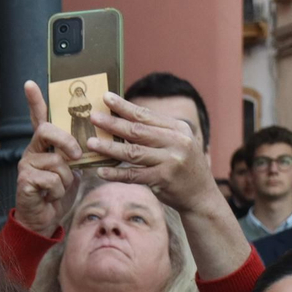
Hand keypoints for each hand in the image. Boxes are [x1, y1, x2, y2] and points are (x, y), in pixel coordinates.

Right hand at [13, 79, 81, 235]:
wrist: (43, 220)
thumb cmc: (57, 193)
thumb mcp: (70, 170)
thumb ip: (74, 154)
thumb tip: (90, 142)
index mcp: (43, 146)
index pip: (38, 119)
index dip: (34, 101)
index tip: (30, 84)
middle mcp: (31, 151)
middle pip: (47, 131)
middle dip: (66, 142)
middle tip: (76, 157)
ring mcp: (26, 165)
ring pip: (56, 162)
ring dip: (66, 180)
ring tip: (58, 189)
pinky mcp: (25, 181)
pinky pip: (52, 180)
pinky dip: (58, 191)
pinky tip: (49, 197)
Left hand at [87, 92, 222, 216]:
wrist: (201, 194)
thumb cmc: (182, 165)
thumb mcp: (177, 142)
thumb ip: (156, 131)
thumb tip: (122, 118)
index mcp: (177, 128)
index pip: (146, 115)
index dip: (124, 106)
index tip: (106, 97)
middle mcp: (175, 142)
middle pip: (137, 131)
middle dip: (113, 123)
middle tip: (93, 117)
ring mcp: (169, 161)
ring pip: (133, 152)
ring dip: (109, 148)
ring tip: (90, 142)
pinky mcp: (162, 179)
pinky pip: (133, 175)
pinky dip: (116, 173)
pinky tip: (101, 171)